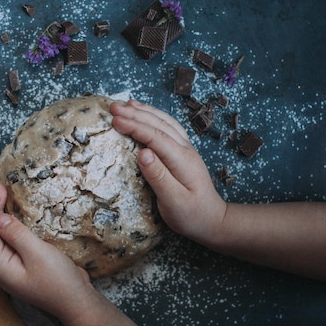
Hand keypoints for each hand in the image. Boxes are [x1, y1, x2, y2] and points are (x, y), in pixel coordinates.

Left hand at [0, 184, 96, 323]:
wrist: (77, 302)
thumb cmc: (58, 280)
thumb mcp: (37, 253)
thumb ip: (16, 234)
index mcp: (0, 268)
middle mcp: (2, 268)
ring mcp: (13, 268)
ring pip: (0, 239)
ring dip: (0, 218)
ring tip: (2, 198)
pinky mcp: (24, 266)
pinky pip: (11, 243)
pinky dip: (11, 227)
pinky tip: (15, 218)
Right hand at [110, 100, 226, 243]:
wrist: (213, 221)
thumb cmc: (191, 215)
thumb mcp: (173, 202)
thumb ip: (158, 177)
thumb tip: (142, 153)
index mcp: (182, 161)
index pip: (155, 137)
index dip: (135, 127)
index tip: (115, 120)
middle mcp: (186, 150)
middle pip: (159, 125)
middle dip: (135, 114)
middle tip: (113, 107)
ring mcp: (186, 149)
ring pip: (165, 122)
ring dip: (144, 111)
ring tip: (125, 104)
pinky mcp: (183, 152)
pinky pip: (168, 127)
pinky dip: (154, 117)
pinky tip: (145, 113)